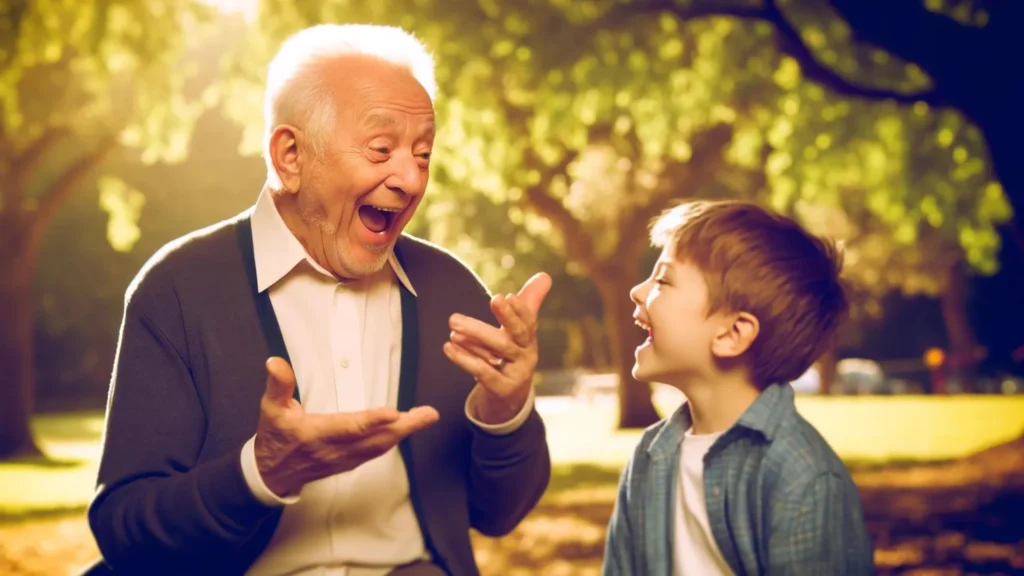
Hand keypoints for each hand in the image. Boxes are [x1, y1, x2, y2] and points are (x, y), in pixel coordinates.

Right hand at [254, 357, 438, 497]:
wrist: (271, 474)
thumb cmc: (274, 438)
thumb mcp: (270, 409)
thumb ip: (278, 385)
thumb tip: (275, 362)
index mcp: (315, 434)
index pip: (348, 427)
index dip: (372, 421)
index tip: (394, 413)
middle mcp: (334, 449)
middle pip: (374, 439)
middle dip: (405, 427)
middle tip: (428, 414)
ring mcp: (343, 459)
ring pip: (379, 446)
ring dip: (404, 432)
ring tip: (424, 417)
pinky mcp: (349, 463)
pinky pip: (375, 452)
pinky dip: (393, 439)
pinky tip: (405, 429)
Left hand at [444, 272, 551, 423]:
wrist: (508, 396)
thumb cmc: (511, 355)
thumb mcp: (519, 331)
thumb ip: (528, 303)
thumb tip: (545, 275)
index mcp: (529, 340)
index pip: (528, 322)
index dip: (520, 310)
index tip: (506, 296)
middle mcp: (526, 356)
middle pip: (514, 336)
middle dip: (504, 318)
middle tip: (492, 300)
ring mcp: (515, 375)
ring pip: (495, 354)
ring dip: (475, 338)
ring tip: (454, 326)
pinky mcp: (500, 389)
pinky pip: (482, 373)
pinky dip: (464, 359)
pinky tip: (449, 346)